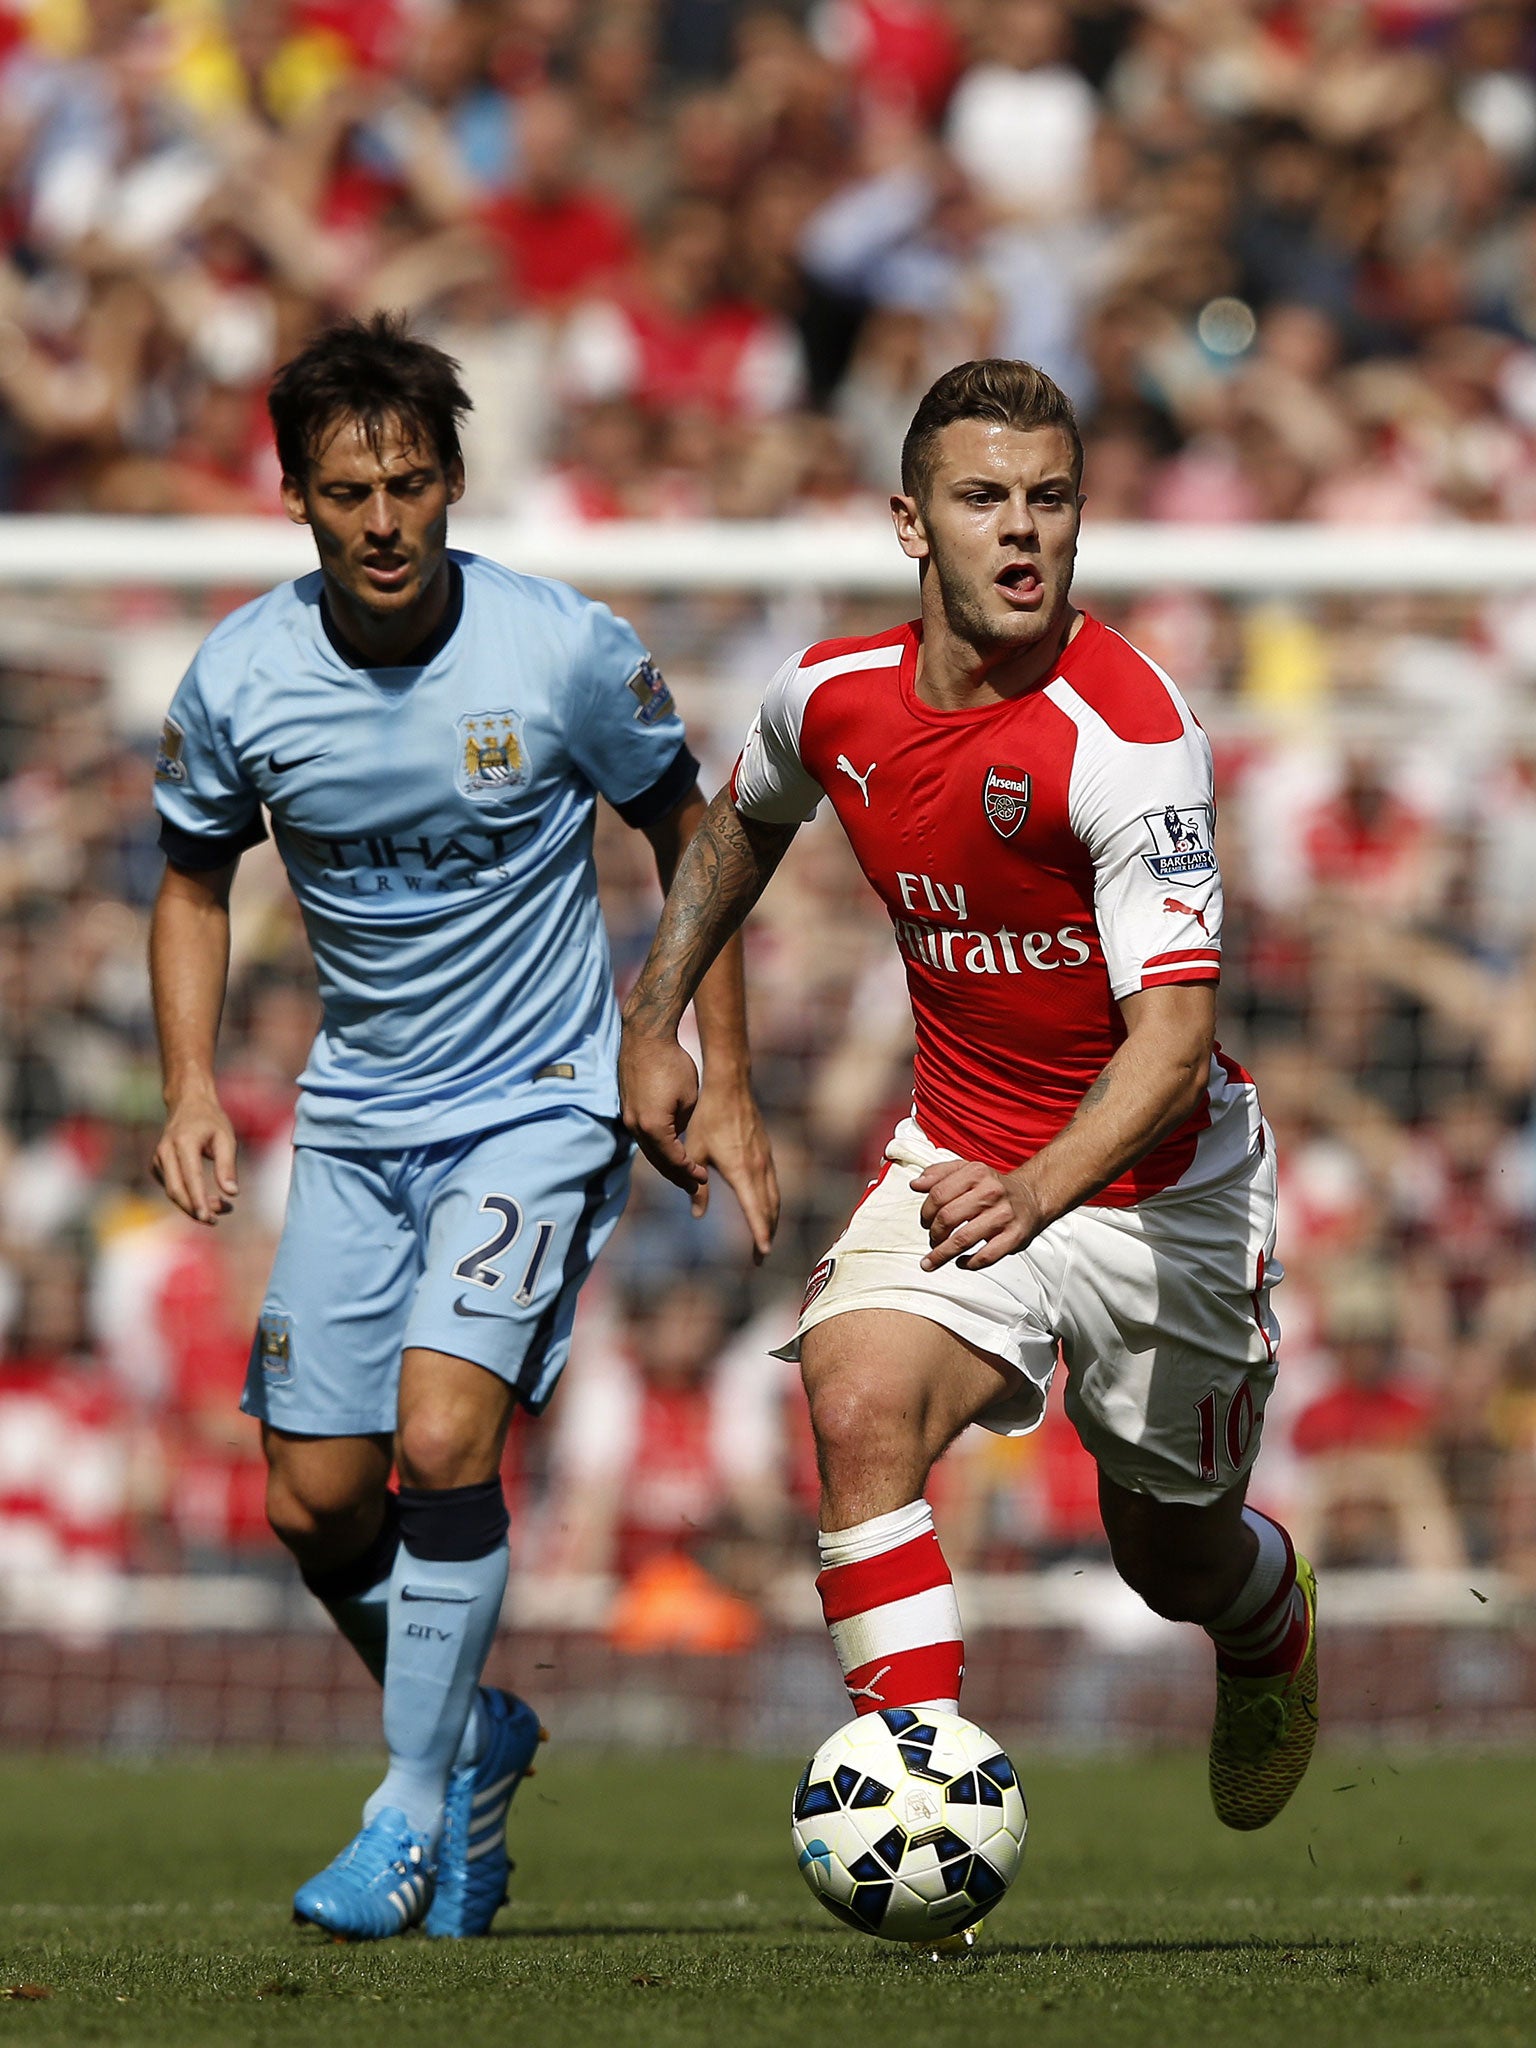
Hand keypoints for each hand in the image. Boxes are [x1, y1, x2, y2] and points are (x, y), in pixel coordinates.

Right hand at [152, 1089, 238, 1225]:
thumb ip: (227, 1166)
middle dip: (195, 1209)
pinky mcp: (157, 1165)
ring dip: (193, 1205)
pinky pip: (170, 1187)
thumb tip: (232, 1194)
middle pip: (176, 1190)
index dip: (198, 1200)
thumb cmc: (210, 1121)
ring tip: (220, 1208)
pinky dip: (186, 1198)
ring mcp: (158, 1158)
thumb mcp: (226, 1138)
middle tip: (217, 1219)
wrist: (188, 1104)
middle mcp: (166, 1151)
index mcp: (184, 1142)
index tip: (208, 1218)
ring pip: (172, 1191)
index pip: (190, 1177)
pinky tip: (205, 1199)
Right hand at [619, 1029, 708, 1205]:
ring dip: (665, 1163)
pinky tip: (667, 1151)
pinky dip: (656, 1148)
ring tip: (681, 1173)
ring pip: (648, 1150)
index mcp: (654, 1127)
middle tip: (694, 1186)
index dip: (690, 1171)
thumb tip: (678, 1135)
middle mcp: (635, 1126)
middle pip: (657, 1161)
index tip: (704, 1177)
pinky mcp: (627, 1108)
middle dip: (677, 1175)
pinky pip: (642, 1136)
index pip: (674, 1160)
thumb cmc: (672, 1063)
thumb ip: (683, 1124)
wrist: (645, 1036)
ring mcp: (628, 1117)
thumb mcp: (689, 1098)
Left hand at [688, 1075, 779, 1262]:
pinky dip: (771, 1201)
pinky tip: (764, 1205)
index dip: (760, 1235)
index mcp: (741, 1171)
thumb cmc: (707, 1117)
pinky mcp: (766, 1149)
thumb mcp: (696, 1152)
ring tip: (765, 1237)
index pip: (755, 1211)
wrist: (729, 1084)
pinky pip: (773, 1183)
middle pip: (770, 1209)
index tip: (762, 1255)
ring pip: (774, 1196)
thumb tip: (697, 1214)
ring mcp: (766, 1157)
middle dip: (767, 1234)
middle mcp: (759, 1167)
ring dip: (771, 1219)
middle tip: (762, 1256)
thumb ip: (696, 1186)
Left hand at [911, 1157, 1044, 1271]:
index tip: (924, 1222)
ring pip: (962, 1240)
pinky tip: (961, 1261)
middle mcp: (991, 1192)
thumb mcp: (966, 1170)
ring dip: (942, 1254)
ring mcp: (1003, 1215)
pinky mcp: (1014, 1237)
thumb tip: (916, 1184)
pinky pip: (985, 1256)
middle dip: (933, 1234)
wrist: (1031, 1197)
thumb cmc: (993, 1187)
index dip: (925, 1212)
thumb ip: (938, 1174)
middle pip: (947, 1218)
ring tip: (933, 1260)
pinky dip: (968, 1263)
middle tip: (932, 1240)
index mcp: (976, 1173)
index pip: (938, 1194)